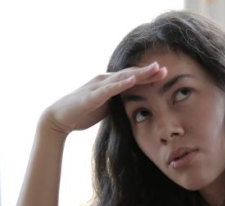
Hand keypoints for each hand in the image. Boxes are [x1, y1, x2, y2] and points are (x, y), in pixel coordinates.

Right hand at [40, 62, 166, 134]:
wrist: (59, 118)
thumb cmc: (81, 113)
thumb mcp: (104, 108)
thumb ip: (116, 103)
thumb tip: (130, 106)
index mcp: (108, 85)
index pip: (131, 78)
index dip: (148, 76)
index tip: (165, 75)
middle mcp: (104, 81)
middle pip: (129, 74)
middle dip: (148, 72)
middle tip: (165, 69)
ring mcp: (97, 87)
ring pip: (121, 78)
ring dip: (138, 73)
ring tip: (154, 69)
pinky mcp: (91, 96)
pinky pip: (108, 89)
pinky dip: (121, 84)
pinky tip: (132, 80)